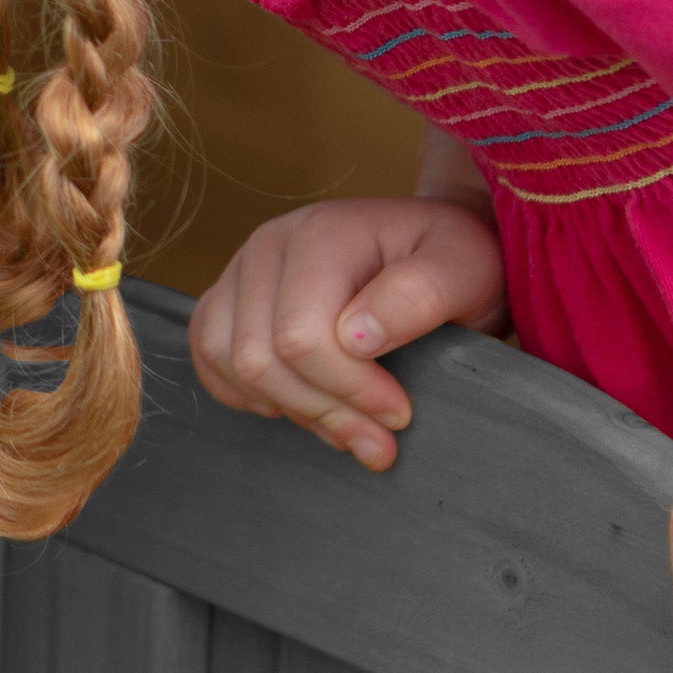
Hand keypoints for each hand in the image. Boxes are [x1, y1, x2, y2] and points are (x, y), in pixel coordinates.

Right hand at [187, 195, 507, 469]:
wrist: (430, 245)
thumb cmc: (452, 261)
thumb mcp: (466, 269)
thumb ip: (422, 294)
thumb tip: (357, 336)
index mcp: (321, 233)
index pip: (302, 337)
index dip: (351, 391)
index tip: (400, 414)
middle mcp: (268, 245)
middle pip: (260, 356)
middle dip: (322, 411)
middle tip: (378, 439)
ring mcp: (241, 269)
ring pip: (228, 360)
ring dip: (287, 407)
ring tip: (343, 424)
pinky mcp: (230, 295)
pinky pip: (207, 353)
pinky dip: (241, 390)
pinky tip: (293, 404)